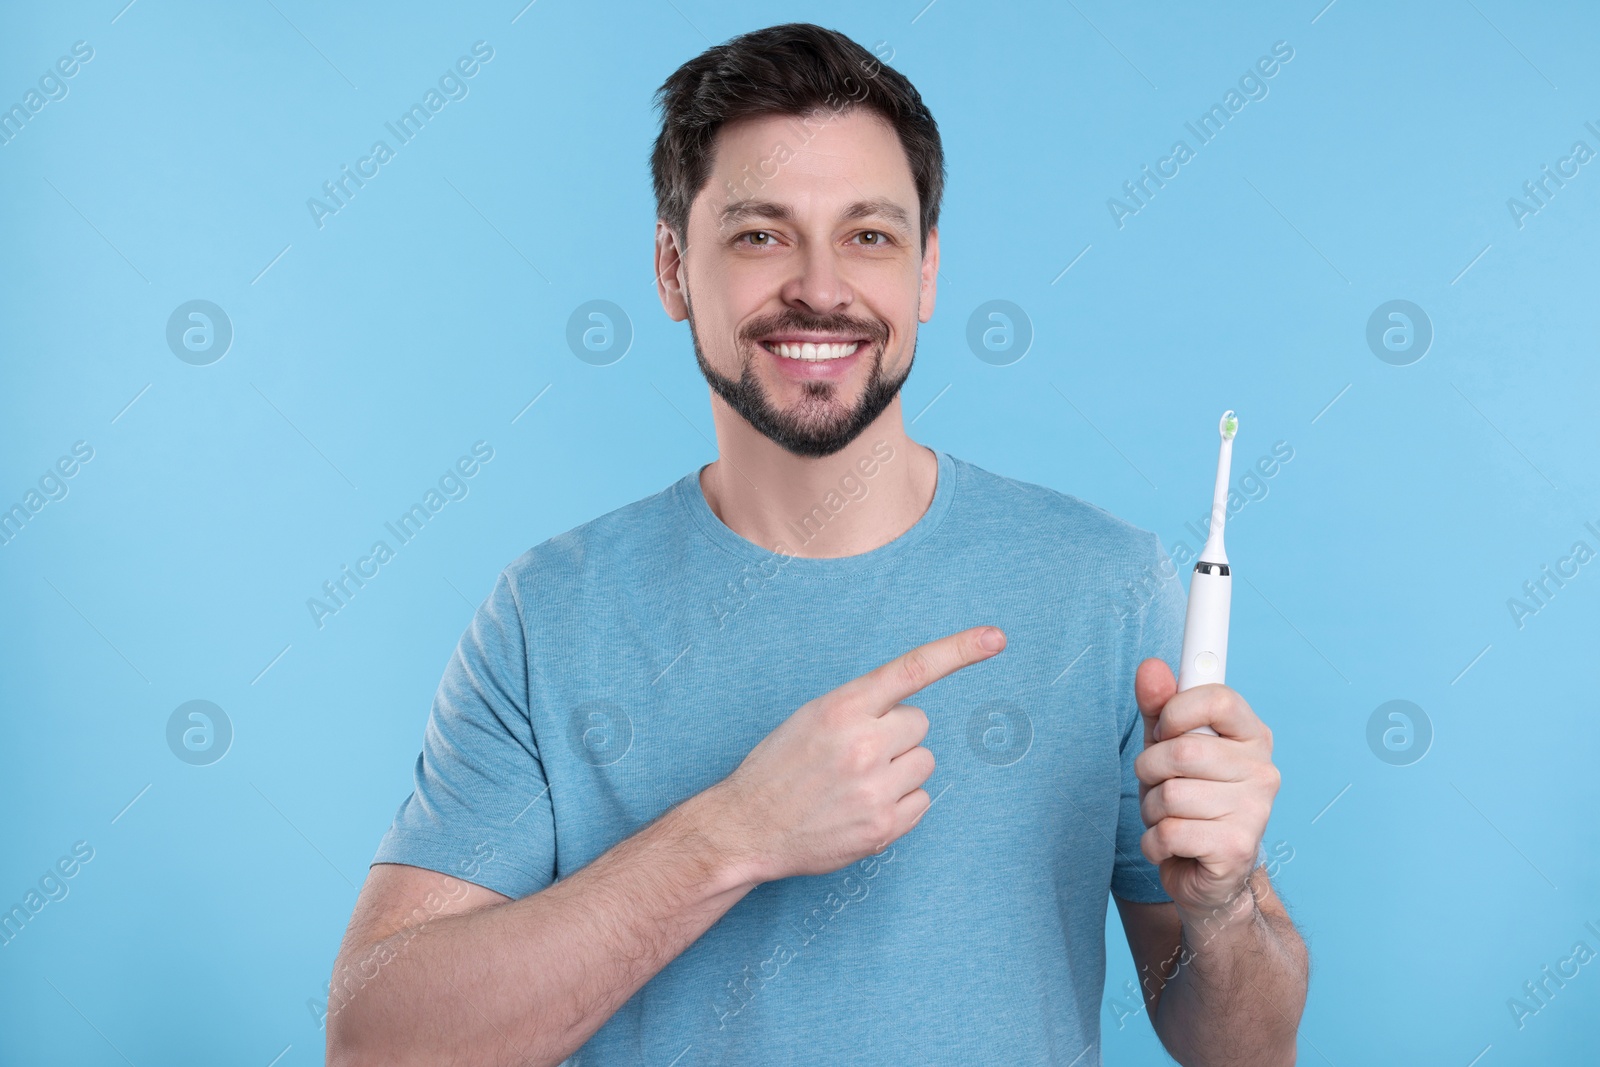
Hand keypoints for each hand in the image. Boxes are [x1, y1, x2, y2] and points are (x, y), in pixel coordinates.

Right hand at [707, 625, 1006, 883]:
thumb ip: (860, 707)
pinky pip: (921, 800)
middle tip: (855, 754)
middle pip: (919, 724)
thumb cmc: (779, 767)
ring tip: (856, 783)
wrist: (747, 826)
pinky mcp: (884, 825)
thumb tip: (910, 713)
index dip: (958, 651)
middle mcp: (863, 743)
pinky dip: (899, 803)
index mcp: (841, 707)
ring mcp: (876, 787)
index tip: (995, 638)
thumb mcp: (811, 717)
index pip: (911, 670)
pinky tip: (862, 807)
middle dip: (895, 735)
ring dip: (899, 770)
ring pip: (923, 762)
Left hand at [1132, 658, 1279, 924]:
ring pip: (1171, 794)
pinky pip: (1169, 832)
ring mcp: (1255, 811)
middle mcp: (1263, 770)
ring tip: (1170, 818)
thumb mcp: (1166, 747)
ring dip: (1151, 809)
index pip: (1218, 697)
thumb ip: (1159, 706)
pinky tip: (1172, 847)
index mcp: (1252, 736)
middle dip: (1150, 770)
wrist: (1209, 877)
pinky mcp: (1237, 848)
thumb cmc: (1188, 802)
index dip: (1177, 709)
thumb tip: (1150, 667)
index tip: (1165, 728)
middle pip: (1182, 751)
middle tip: (1161, 786)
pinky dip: (1154, 842)